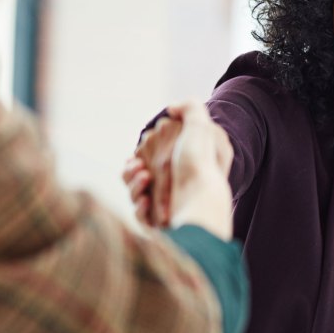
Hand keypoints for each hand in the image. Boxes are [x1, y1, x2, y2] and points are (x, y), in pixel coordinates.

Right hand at [123, 101, 233, 238]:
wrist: (201, 202)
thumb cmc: (200, 164)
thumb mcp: (201, 126)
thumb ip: (189, 108)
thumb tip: (171, 108)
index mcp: (184, 165)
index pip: (154, 157)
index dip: (143, 152)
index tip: (141, 150)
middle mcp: (176, 186)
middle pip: (139, 174)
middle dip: (132, 169)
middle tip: (138, 167)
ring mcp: (168, 206)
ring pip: (136, 193)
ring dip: (133, 184)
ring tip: (144, 178)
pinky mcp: (161, 224)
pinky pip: (140, 214)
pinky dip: (139, 206)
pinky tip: (146, 201)